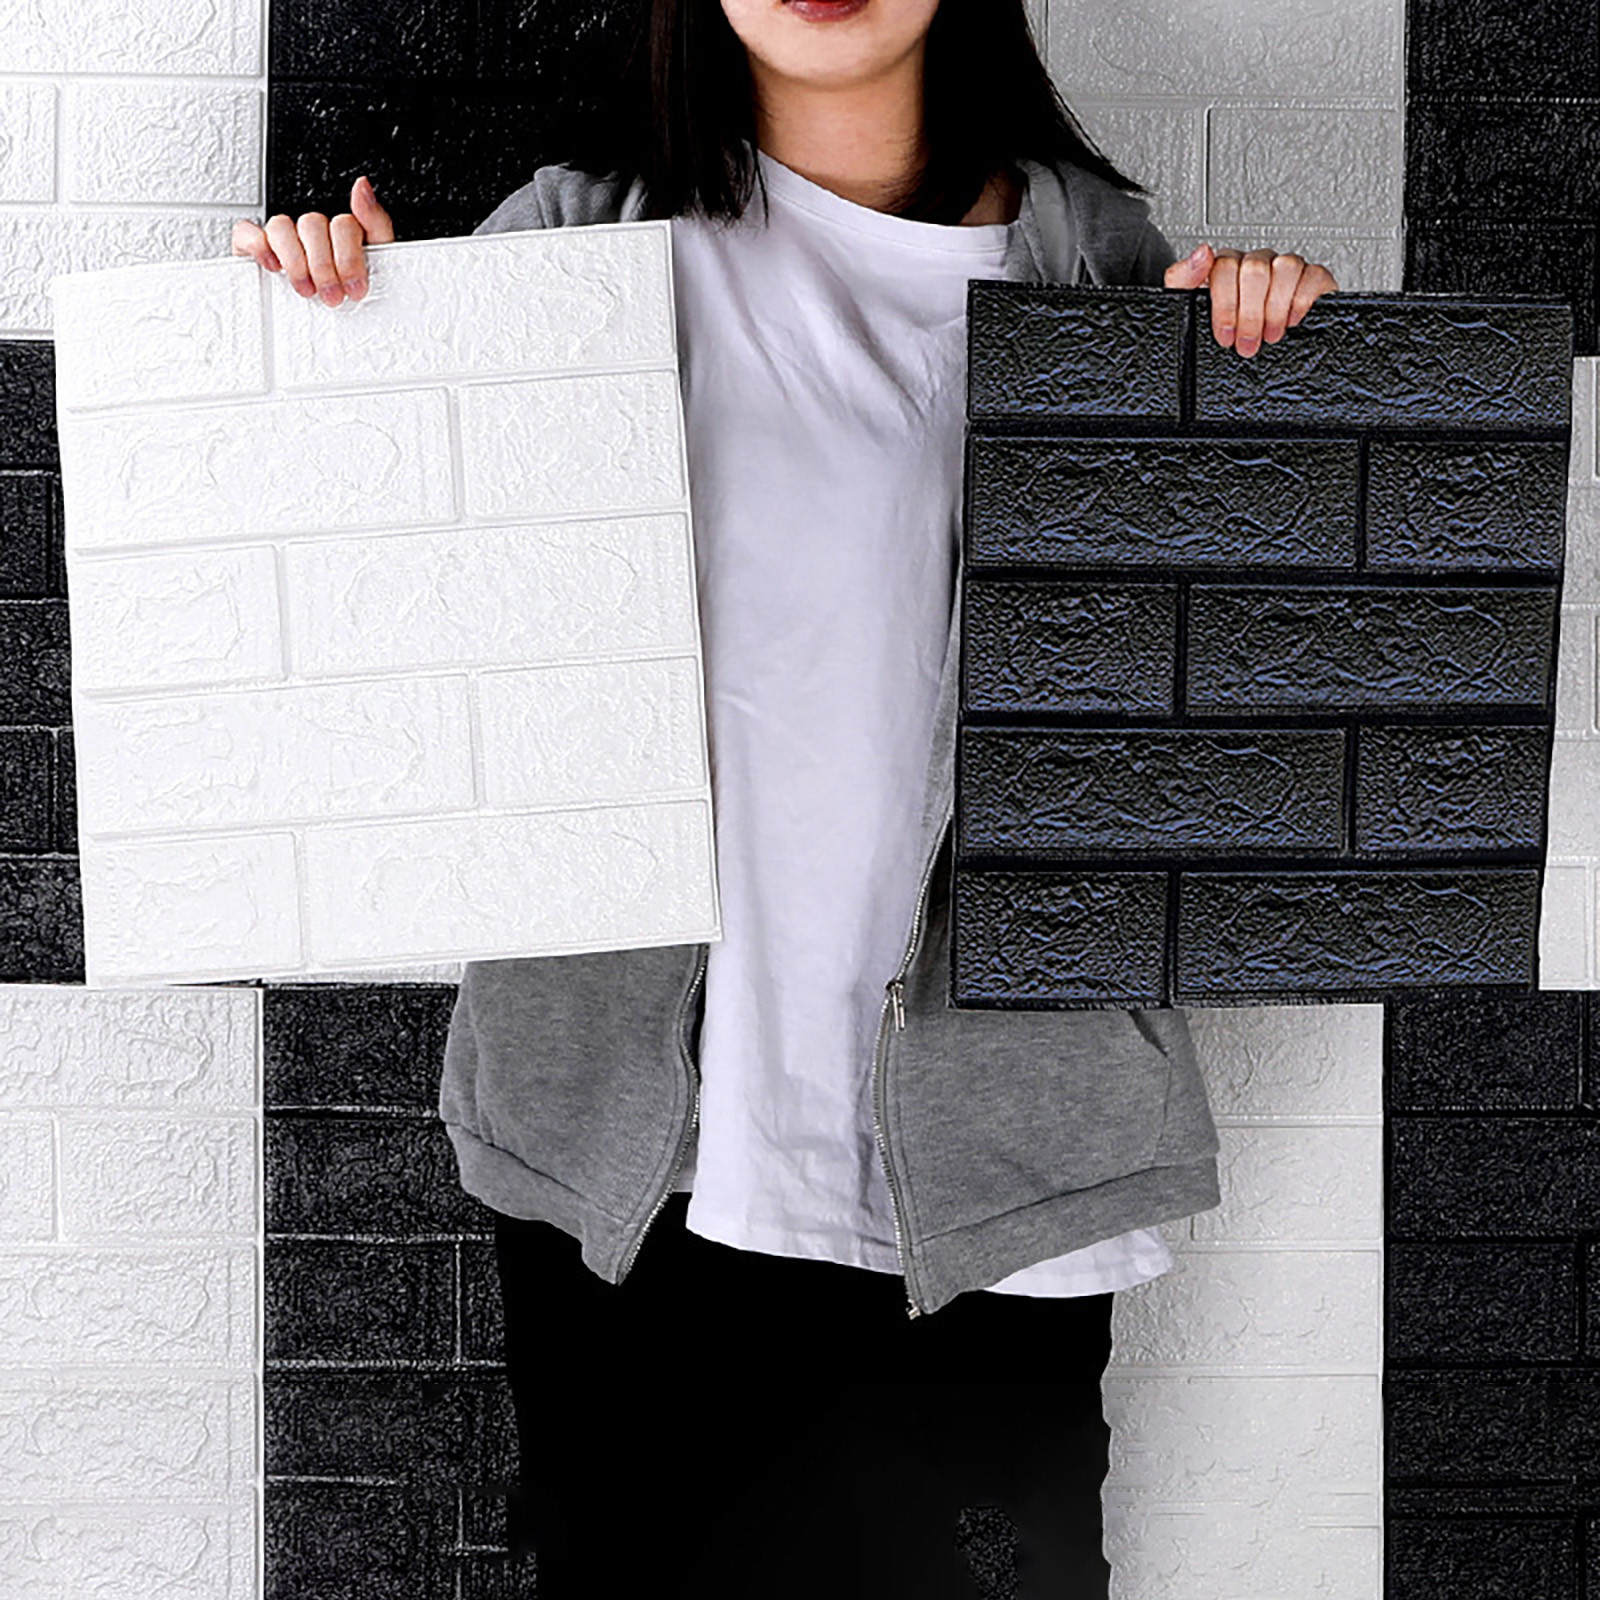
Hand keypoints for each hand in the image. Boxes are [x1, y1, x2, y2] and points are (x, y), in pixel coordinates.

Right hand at [230, 174, 394, 306]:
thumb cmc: (351, 292)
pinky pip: (246, 232)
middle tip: (332, 295)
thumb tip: (362, 188)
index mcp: (341, 231)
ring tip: (306, 289)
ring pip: (281, 226)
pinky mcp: (256, 247)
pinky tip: (274, 266)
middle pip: (312, 225)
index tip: (355, 286)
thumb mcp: (378, 260)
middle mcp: (312, 230)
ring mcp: (283, 237)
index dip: (349, 257)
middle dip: (324, 266)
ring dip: (295, 261)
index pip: (342, 223)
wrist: (329, 328)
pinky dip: (258, 246)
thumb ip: (375, 222)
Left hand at [1163, 243, 1338, 357]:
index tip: (1225, 334)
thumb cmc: (1224, 336)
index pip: (1225, 265)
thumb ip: (1183, 279)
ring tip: (1269, 334)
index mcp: (1227, 268)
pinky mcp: (1314, 277)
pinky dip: (1301, 302)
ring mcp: (1286, 268)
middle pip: (1255, 268)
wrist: (1254, 363)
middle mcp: (1257, 263)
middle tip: (1246, 342)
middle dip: (1249, 313)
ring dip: (1275, 309)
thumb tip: (1202, 252)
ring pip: (1285, 266)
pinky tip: (1291, 320)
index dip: (1225, 304)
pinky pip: (1314, 275)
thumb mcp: (1189, 312)